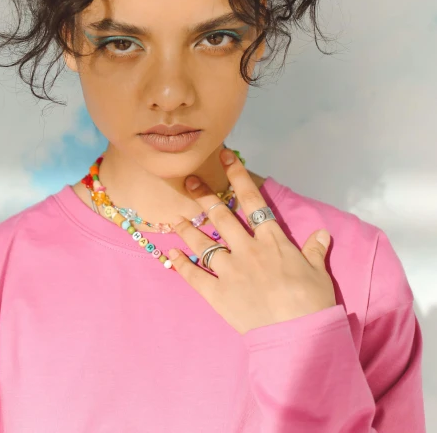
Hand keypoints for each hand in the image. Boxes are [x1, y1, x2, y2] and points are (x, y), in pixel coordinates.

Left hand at [169, 149, 336, 334]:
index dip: (238, 176)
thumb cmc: (312, 302)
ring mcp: (230, 270)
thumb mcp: (318, 272)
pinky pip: (194, 275)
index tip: (225, 157)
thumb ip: (315, 250)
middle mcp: (247, 249)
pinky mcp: (217, 294)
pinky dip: (181, 263)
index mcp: (272, 240)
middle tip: (189, 179)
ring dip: (187, 227)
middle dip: (203, 195)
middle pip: (221, 216)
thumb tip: (322, 234)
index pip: (252, 200)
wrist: (298, 335)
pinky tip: (170, 253)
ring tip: (174, 216)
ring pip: (203, 242)